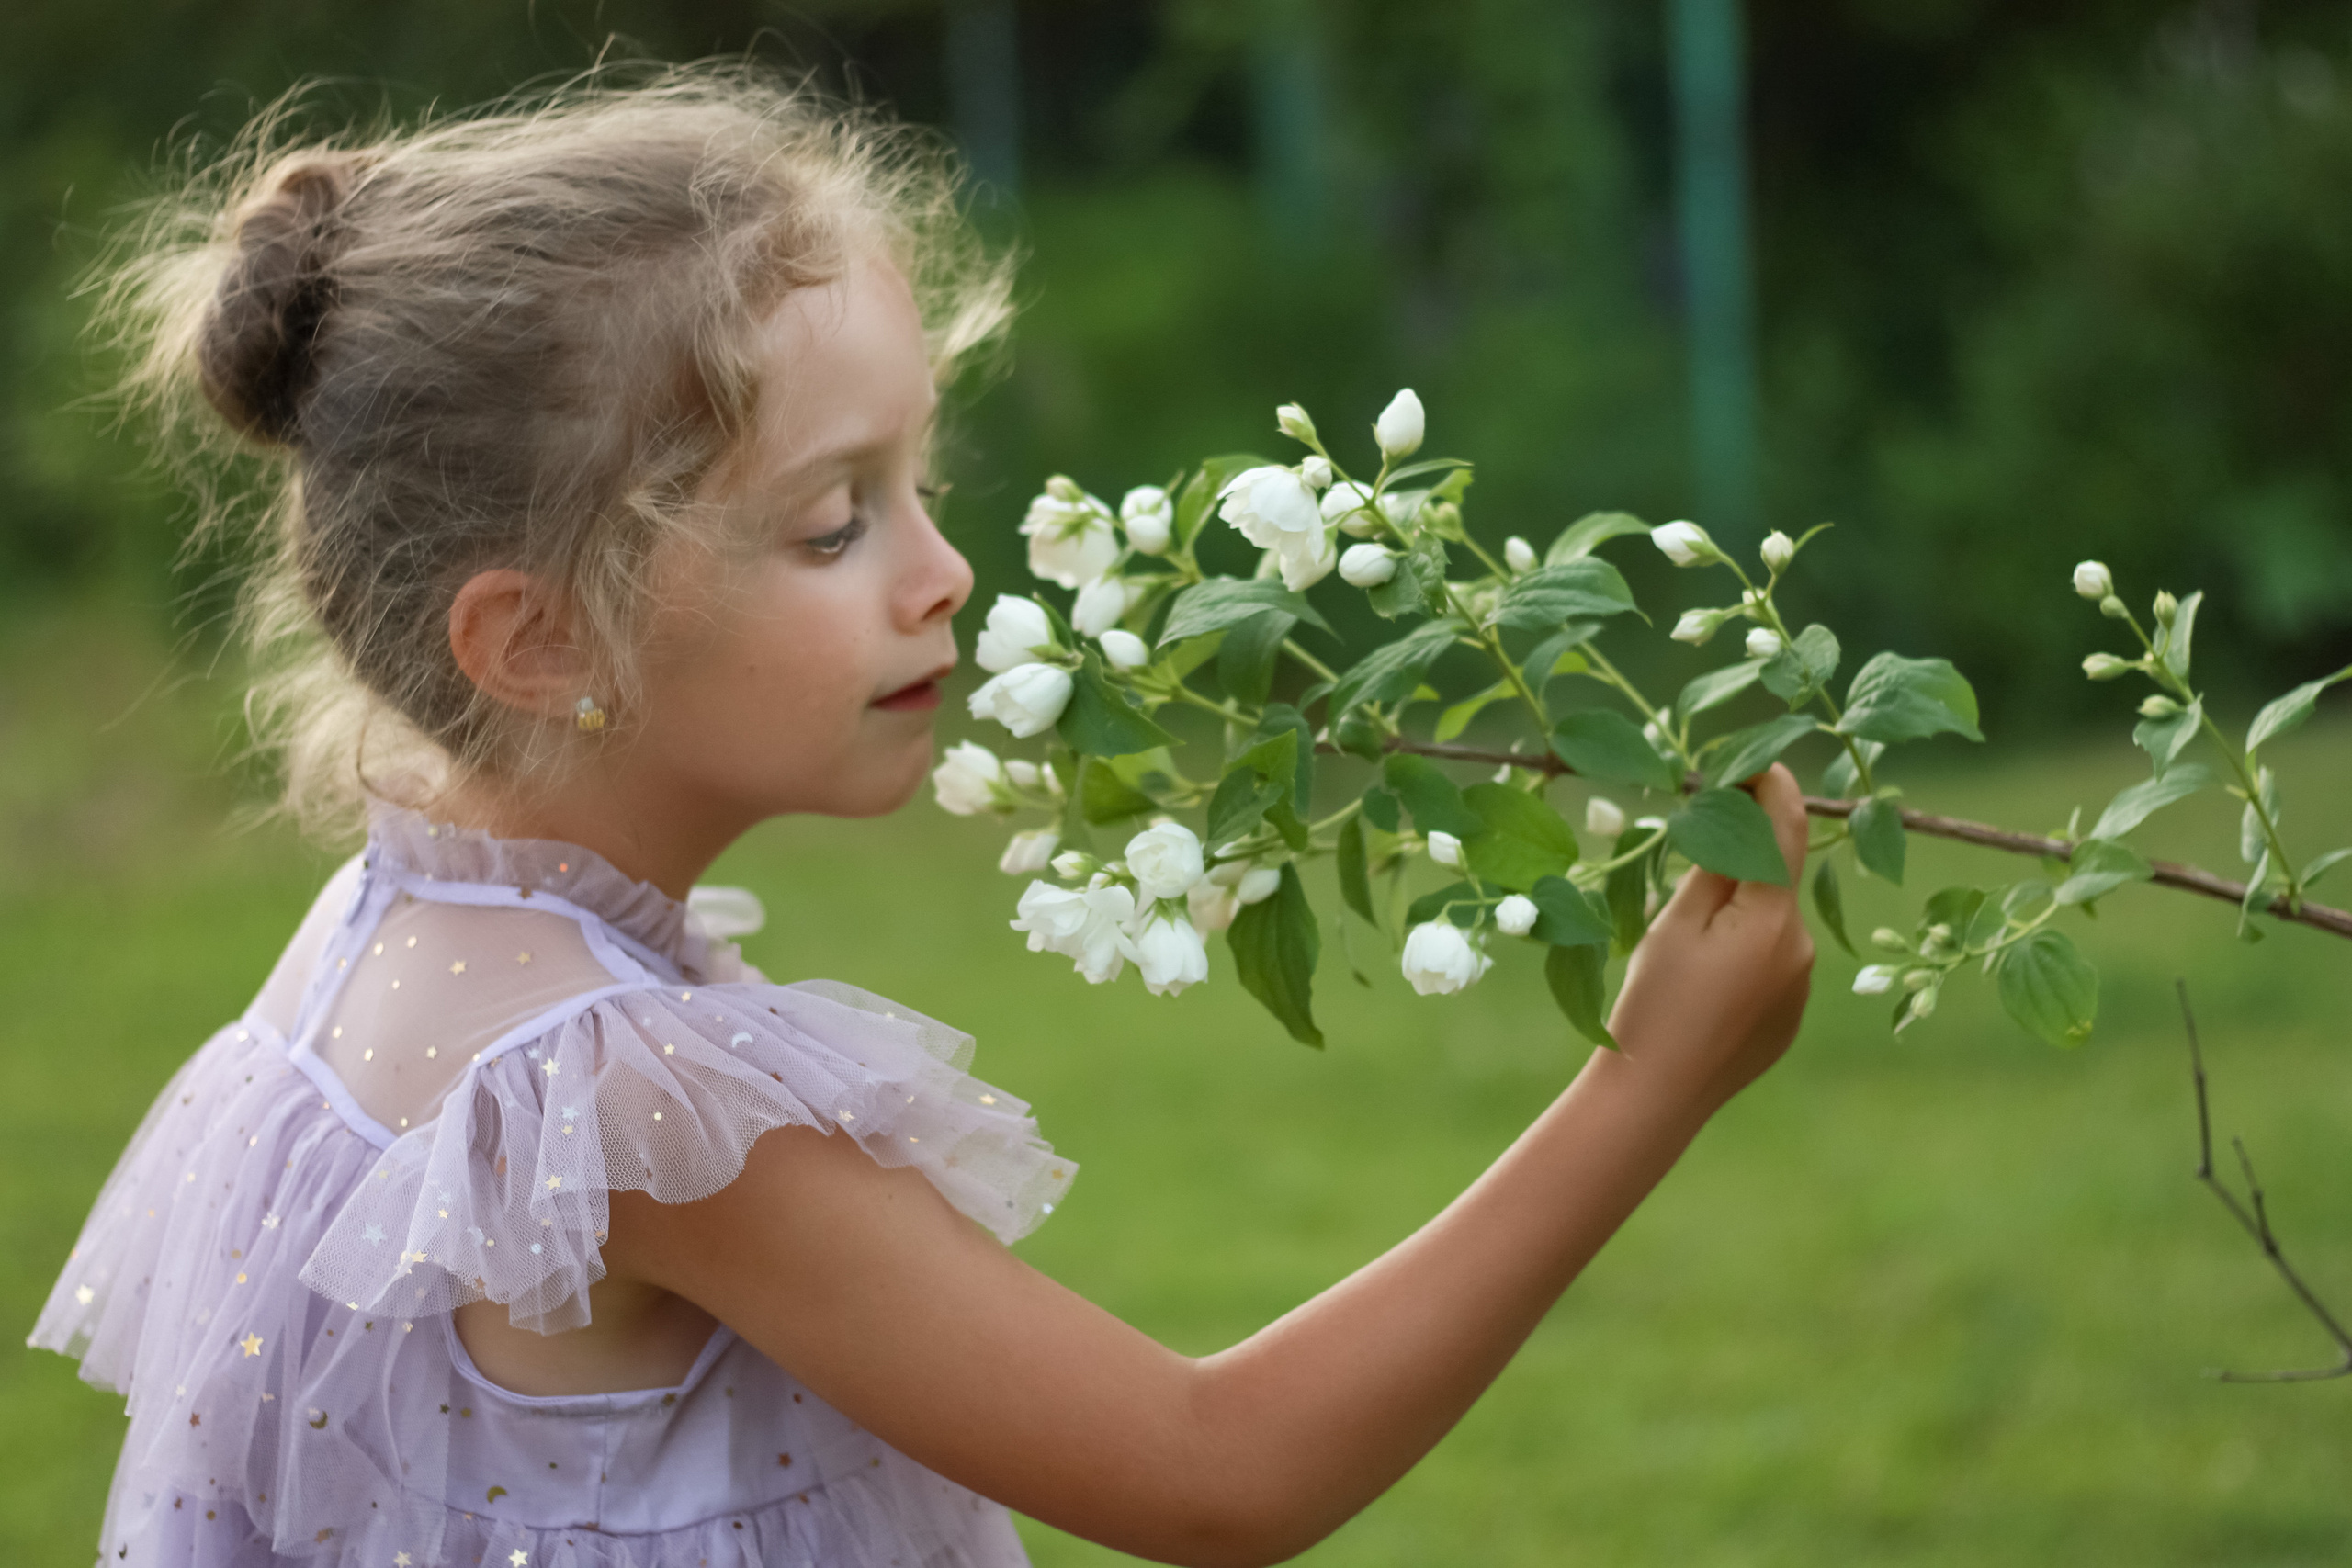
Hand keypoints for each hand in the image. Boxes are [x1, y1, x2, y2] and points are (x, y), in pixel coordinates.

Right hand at [1602, 763, 1814, 1116]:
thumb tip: (1736, 808)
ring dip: (1736, 912)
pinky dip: (1739, 952)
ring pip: (1770, 921)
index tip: (1749, 759)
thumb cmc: (1655, 1003)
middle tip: (1683, 862)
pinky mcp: (1790, 1016)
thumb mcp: (1675, 921)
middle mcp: (1802, 949)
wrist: (1657, 1097)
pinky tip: (1699, 982)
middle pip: (1774, 877)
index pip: (1787, 827)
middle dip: (1738, 858)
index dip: (1771, 784)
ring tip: (1680, 944)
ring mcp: (1800, 987)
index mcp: (1774, 920)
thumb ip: (1715, 861)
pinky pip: (1769, 962)